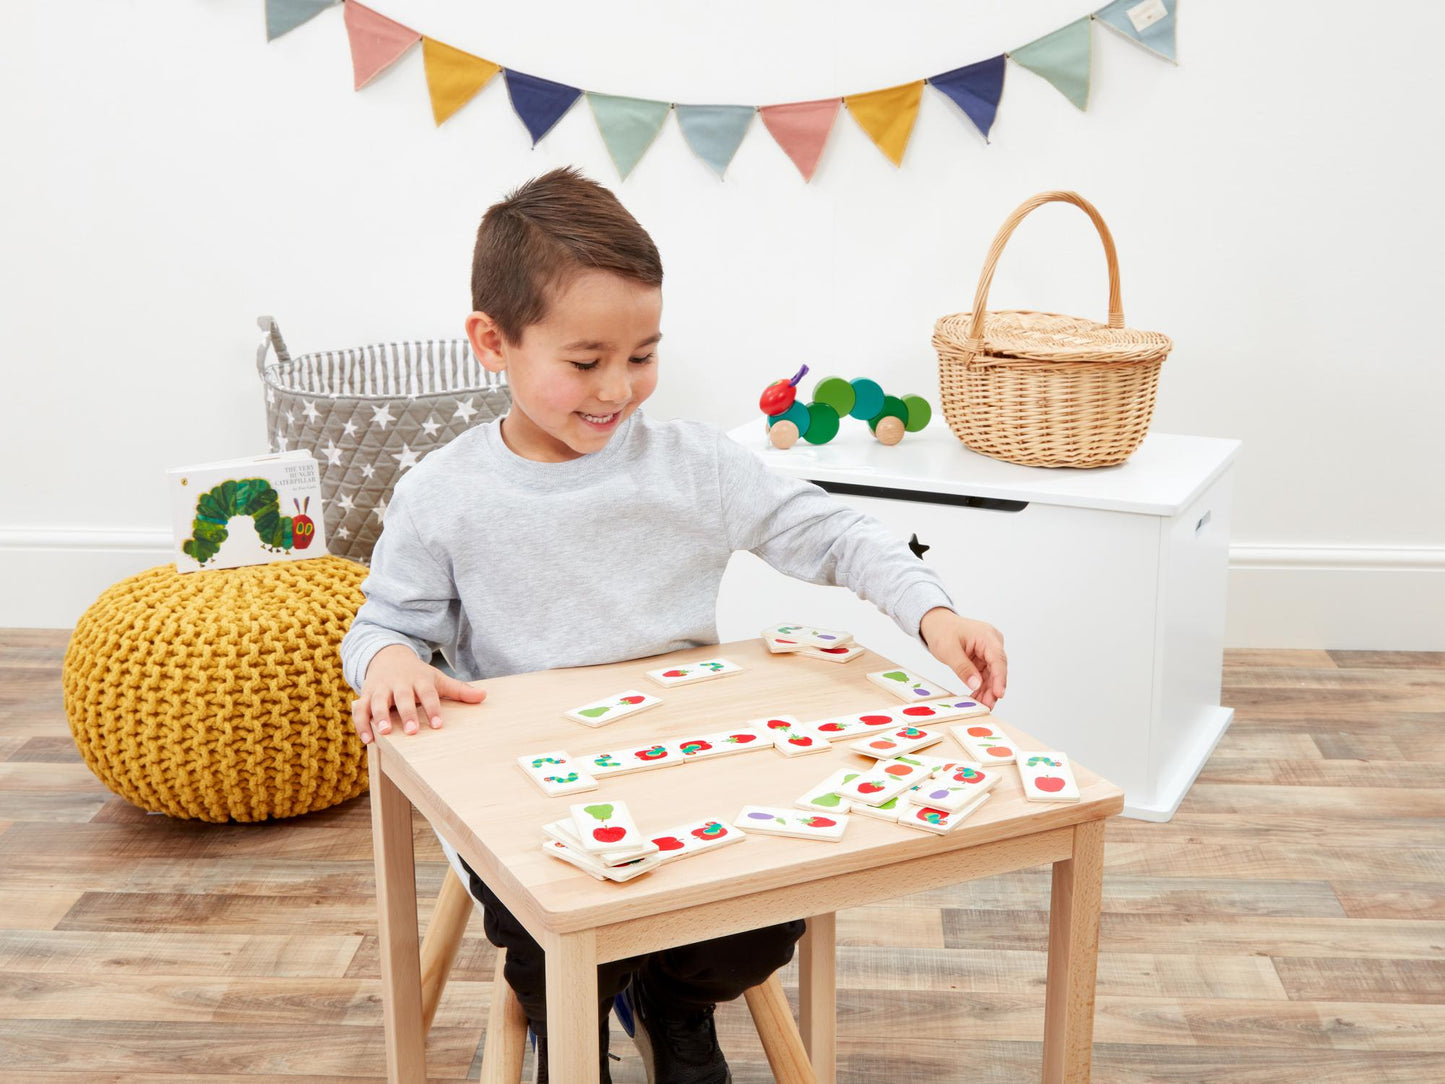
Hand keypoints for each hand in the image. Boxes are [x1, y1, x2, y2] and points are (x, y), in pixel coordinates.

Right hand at [351, 644, 486, 743]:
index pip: (428, 693)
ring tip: (384, 733)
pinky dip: (362, 723)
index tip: (438, 724)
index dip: (433, 708)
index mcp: (419, 680)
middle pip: (402, 697)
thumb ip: (459, 689)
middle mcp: (399, 684)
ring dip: (380, 716)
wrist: (388, 656)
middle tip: (412, 732)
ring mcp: (381, 689)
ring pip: (378, 702)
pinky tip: (367, 739)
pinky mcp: (366, 695)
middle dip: (406, 714)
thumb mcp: (437, 678)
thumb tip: (484, 696)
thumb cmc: (417, 674)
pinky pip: (360, 709)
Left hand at [918, 607, 1006, 708]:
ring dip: (987, 690)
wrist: (935, 623)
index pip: (998, 659)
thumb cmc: (941, 631)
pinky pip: (985, 674)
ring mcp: (988, 651)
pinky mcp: (983, 658)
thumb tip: (976, 684)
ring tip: (981, 705)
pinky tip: (977, 698)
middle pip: (997, 669)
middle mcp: (992, 643)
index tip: (998, 694)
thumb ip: (963, 668)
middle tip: (987, 706)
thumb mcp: (948, 650)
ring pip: (992, 674)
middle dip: (993, 689)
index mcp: (987, 636)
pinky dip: (981, 686)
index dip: (1000, 678)